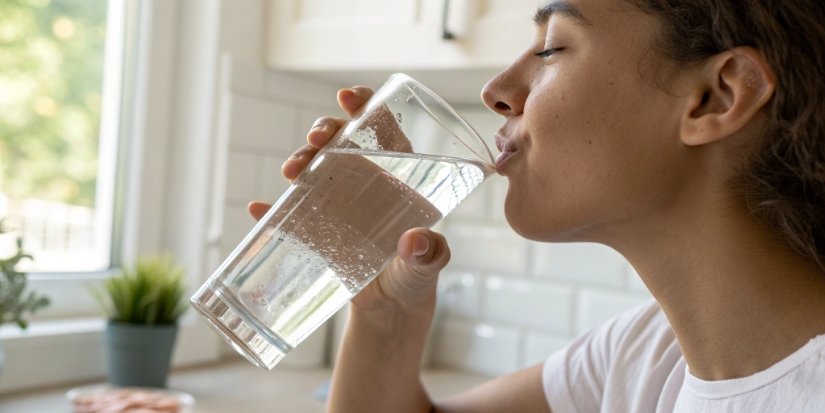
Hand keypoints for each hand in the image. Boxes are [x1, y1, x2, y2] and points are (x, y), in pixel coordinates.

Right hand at [248, 86, 450, 317]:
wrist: (390, 311)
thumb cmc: (415, 276)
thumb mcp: (427, 265)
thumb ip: (429, 255)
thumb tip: (416, 242)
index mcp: (397, 176)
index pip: (382, 129)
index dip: (365, 106)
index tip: (348, 98)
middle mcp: (365, 182)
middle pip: (342, 141)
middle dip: (325, 129)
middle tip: (317, 139)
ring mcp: (337, 203)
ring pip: (314, 167)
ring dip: (300, 159)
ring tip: (292, 172)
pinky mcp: (316, 228)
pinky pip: (289, 211)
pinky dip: (271, 207)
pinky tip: (258, 208)